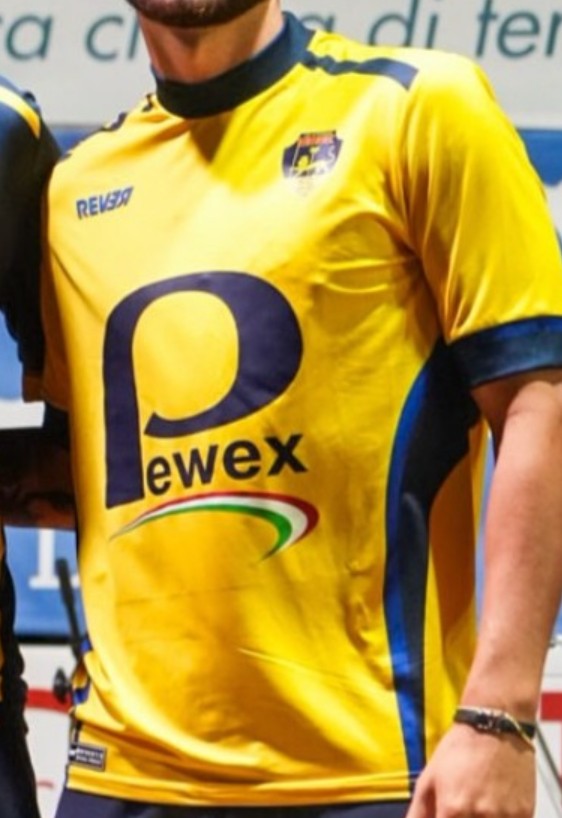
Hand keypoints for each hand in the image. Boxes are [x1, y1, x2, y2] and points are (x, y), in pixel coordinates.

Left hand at [406, 722, 535, 817]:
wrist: (495, 725)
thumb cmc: (461, 748)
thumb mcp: (429, 777)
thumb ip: (418, 812)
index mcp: (452, 809)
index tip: (444, 816)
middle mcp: (480, 816)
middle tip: (461, 808)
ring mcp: (505, 817)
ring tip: (477, 802)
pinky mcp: (525, 814)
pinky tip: (494, 806)